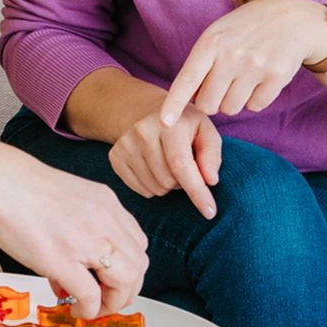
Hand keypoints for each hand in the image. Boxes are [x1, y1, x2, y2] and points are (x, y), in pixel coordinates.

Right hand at [0, 141, 148, 319]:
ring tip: (93, 306)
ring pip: (125, 282)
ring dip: (113, 302)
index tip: (113, 278)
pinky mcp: (62, 260)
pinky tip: (75, 309)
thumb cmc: (22, 187)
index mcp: (106, 204)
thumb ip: (84, 225)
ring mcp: (85, 241)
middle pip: (138, 266)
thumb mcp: (70, 197)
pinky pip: (91, 296)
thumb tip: (80, 262)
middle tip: (107, 298)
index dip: (129, 267)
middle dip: (127, 290)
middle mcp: (104, 221)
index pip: (137, 244)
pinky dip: (89, 309)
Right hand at [109, 103, 220, 218]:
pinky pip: (140, 189)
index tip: (210, 212)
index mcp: (168, 124)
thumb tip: (210, 180)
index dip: (197, 191)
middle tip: (185, 168)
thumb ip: (211, 155)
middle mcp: (142, 131)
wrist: (149, 114)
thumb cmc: (184, 127)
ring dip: (168, 186)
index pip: (181, 165)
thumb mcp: (206, 132)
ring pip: (154, 188)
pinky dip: (152, 187)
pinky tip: (154, 170)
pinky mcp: (115, 156)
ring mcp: (125, 144)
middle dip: (182, 183)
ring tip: (169, 167)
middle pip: (168, 180)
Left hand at [159, 0, 326, 125]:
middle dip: (211, 101)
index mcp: (211, 43)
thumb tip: (186, 100)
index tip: (164, 122)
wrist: (291, 19)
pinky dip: (254, 99)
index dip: (174, 104)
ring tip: (241, 79)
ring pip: (230, 109)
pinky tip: (259, 80)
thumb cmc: (244, 31)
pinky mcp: (276, 77)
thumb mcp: (217, 35)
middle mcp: (232, 55)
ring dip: (232, 101)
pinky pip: (255, 107)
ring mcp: (255, 66)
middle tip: (221, 85)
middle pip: (208, 104)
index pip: (187, 79)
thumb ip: (200, 65)